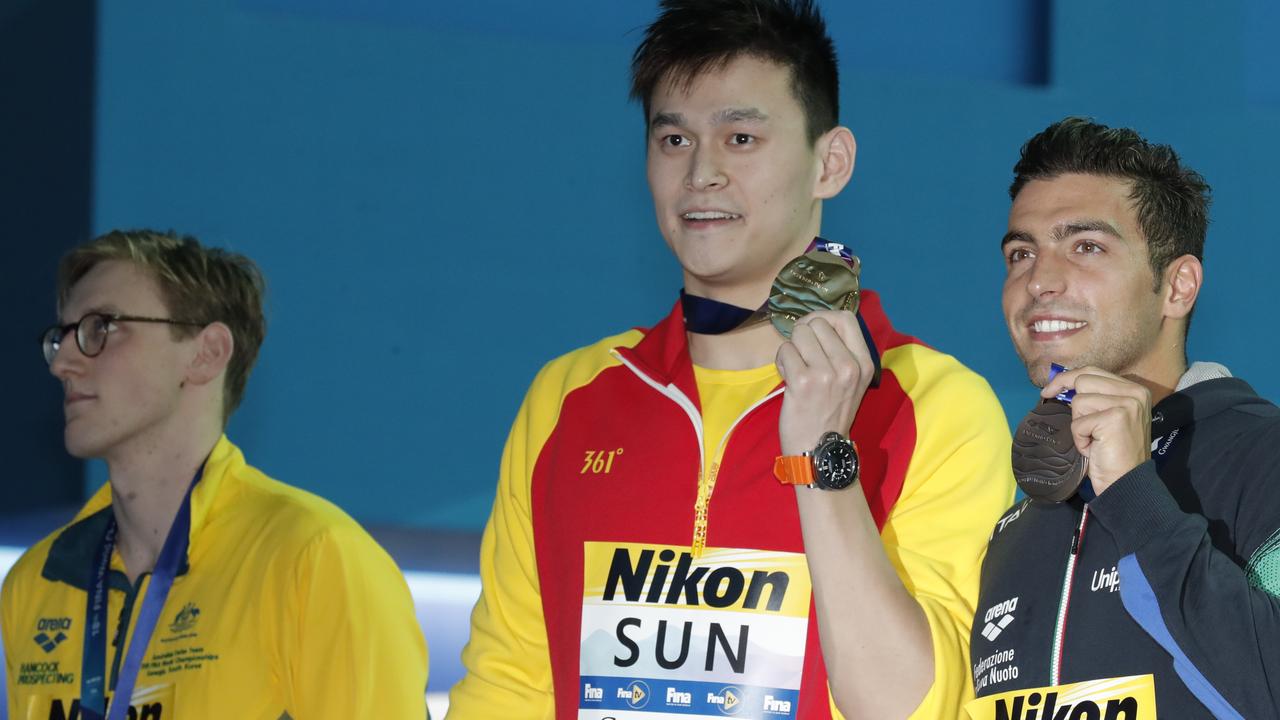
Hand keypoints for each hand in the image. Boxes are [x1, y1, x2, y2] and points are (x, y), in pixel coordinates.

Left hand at [775, 310, 873, 456]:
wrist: (819, 450)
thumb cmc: (830, 414)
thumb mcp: (851, 382)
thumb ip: (841, 353)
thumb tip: (816, 322)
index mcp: (864, 364)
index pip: (846, 318)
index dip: (823, 317)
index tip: (813, 331)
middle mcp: (849, 366)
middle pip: (818, 323)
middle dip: (803, 335)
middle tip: (800, 355)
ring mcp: (827, 374)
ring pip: (800, 334)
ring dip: (791, 348)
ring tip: (794, 367)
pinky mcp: (803, 382)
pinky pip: (785, 351)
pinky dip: (781, 361)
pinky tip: (787, 377)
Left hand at [1040, 366, 1151, 494]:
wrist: (1127, 481)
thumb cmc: (1114, 452)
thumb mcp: (1108, 418)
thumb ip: (1096, 398)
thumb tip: (1061, 385)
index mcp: (1135, 390)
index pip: (1093, 371)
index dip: (1066, 378)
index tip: (1048, 390)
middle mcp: (1135, 393)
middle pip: (1083, 380)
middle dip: (1069, 399)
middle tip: (1069, 416)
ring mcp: (1126, 404)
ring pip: (1078, 401)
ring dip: (1079, 425)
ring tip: (1094, 439)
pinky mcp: (1114, 418)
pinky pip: (1078, 422)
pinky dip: (1080, 438)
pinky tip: (1095, 448)